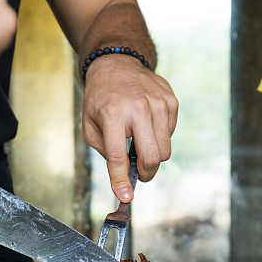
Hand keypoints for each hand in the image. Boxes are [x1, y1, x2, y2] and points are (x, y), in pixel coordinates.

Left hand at [82, 55, 178, 201]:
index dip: (121, 180)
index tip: (125, 196)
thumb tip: (125, 180)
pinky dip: (159, 136)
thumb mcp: (90, 125)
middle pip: (152, 157)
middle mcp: (138, 107)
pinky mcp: (171, 101)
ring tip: (138, 139)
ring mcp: (158, 103)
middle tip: (138, 173)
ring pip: (165, 149)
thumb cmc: (100, 99)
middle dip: (145, 172)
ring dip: (152, 153)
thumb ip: (106, 153)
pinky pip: (170, 134)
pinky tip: (147, 122)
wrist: (116, 64)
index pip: (119, 156)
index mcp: (113, 114)